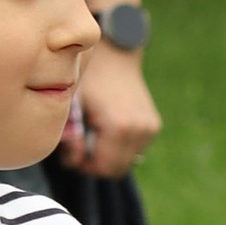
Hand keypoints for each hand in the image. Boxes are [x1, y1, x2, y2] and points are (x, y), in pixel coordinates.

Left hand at [65, 41, 160, 176]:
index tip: (72, 156)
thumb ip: (72, 138)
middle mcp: (140, 131)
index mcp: (119, 127)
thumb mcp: (72, 105)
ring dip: (109, 156)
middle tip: (80, 149)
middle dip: (96, 164)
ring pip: (127, 161)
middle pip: (117, 169)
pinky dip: (120, 145)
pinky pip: (134, 148)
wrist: (113, 55)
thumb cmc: (88, 77)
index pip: (103, 168)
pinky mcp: (153, 125)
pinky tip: (107, 127)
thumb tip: (76, 161)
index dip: (84, 167)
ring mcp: (149, 128)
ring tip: (93, 134)